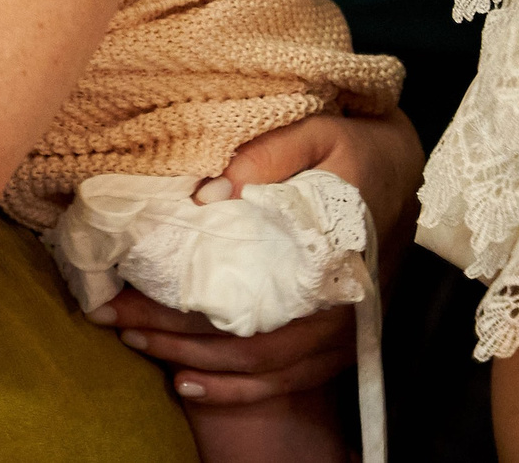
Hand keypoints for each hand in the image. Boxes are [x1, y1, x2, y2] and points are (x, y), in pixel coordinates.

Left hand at [85, 110, 424, 405]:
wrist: (404, 170)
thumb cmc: (355, 148)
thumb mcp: (317, 131)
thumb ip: (267, 157)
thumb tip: (207, 196)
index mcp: (333, 255)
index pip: (253, 304)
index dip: (186, 314)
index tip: (125, 301)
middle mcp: (341, 305)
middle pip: (252, 345)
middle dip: (175, 340)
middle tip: (113, 320)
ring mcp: (344, 329)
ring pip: (266, 369)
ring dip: (198, 365)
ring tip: (138, 345)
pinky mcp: (342, 339)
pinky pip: (290, 379)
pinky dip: (238, 388)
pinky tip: (191, 383)